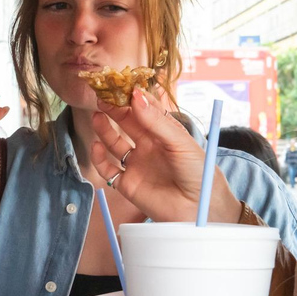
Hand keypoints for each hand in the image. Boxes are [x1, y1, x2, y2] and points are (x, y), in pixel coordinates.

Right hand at [91, 87, 240, 222]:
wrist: (200, 210)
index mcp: (163, 133)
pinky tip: (98, 147)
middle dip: (114, 109)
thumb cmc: (198, 173)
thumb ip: (156, 122)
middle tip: (102, 96)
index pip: (144, 109)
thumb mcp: (180, 143)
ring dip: (104, 129)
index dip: (132, 97)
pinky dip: (99, 158)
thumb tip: (136, 96)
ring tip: (96, 116)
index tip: (120, 85)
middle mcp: (148, 146)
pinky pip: (109, 170)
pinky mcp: (128, 184)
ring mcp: (137, 164)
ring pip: (114, 143)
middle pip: (127, 123)